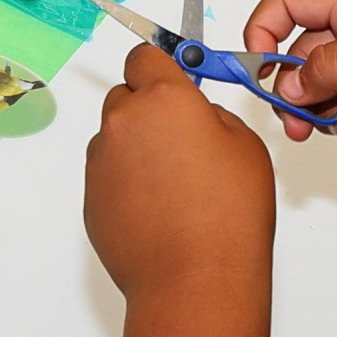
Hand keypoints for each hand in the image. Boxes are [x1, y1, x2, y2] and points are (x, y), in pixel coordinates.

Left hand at [84, 42, 279, 299]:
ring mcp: (101, 161)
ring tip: (173, 186)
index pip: (145, 57)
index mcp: (164, 98)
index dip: (159, 68)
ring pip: (115, 137)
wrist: (195, 280)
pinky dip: (126, 182)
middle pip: (126, 96)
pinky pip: (108, 174)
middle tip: (181, 140)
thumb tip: (197, 117)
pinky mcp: (90, 196)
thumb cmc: (228, 217)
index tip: (171, 79)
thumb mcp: (245, 146)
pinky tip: (157, 210)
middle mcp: (124, 122)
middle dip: (148, 110)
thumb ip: (213, 117)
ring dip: (136, 148)